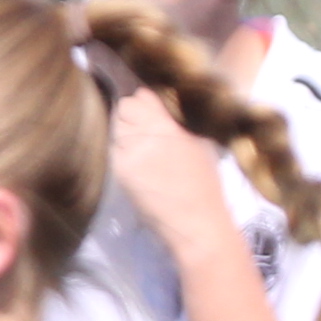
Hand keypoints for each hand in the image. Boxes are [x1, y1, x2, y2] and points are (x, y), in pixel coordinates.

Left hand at [106, 88, 235, 255]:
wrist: (196, 223)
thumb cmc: (206, 185)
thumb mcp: (201, 145)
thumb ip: (178, 122)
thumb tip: (160, 105)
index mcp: (170, 127)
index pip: (142, 96)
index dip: (146, 102)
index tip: (153, 112)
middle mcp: (146, 136)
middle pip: (124, 107)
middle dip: (133, 115)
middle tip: (146, 131)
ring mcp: (129, 153)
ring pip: (116, 127)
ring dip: (126, 133)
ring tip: (143, 149)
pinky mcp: (119, 170)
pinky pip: (114, 149)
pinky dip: (123, 152)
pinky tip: (138, 165)